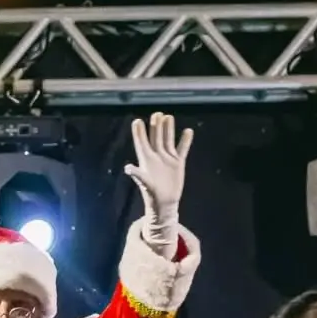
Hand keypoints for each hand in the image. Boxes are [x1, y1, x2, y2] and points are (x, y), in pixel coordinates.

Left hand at [124, 113, 192, 259]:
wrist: (165, 204)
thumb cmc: (152, 195)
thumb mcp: (144, 184)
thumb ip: (138, 175)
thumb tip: (128, 168)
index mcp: (146, 160)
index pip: (142, 142)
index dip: (139, 132)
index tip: (137, 121)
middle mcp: (156, 157)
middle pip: (155, 138)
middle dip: (155, 126)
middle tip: (156, 113)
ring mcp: (167, 159)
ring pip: (168, 140)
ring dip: (168, 129)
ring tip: (168, 116)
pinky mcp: (178, 163)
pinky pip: (182, 149)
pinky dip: (185, 141)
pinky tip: (188, 131)